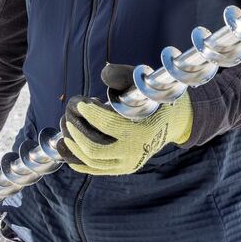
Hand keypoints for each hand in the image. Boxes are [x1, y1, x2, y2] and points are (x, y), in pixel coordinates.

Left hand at [58, 63, 192, 175]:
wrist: (173, 121)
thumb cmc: (155, 98)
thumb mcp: (143, 83)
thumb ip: (124, 76)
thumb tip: (104, 72)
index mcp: (142, 132)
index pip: (108, 125)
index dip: (90, 113)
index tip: (79, 102)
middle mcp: (134, 152)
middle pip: (94, 149)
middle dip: (77, 132)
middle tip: (69, 116)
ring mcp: (128, 164)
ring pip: (92, 161)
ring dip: (74, 145)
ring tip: (66, 128)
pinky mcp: (122, 168)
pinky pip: (94, 169)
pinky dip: (78, 159)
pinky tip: (68, 146)